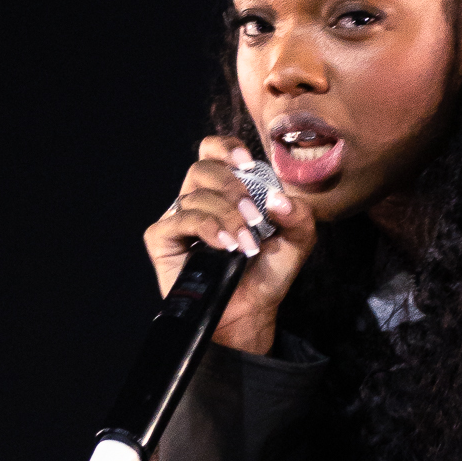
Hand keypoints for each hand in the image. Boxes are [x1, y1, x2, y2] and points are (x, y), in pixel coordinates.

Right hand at [143, 135, 314, 355]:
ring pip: (193, 196)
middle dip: (231, 187)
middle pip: (201, 168)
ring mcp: (178, 220)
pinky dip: (204, 228)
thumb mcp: (297, 240)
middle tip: (254, 217)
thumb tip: (277, 199)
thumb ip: (298, 215)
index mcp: (225, 190)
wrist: (251, 311)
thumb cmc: (268, 272)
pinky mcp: (163, 241)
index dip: (226, 149)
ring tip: (245, 244)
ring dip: (226, 216)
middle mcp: (198, 200)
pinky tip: (223, 246)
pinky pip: (177, 220)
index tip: (248, 165)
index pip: (213, 152)